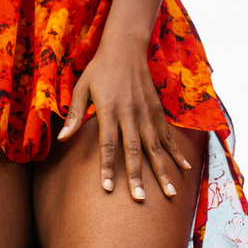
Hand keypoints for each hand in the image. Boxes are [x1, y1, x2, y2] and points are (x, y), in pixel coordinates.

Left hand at [59, 40, 193, 202]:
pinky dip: (176, 152)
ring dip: (163, 171)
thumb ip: (75, 115)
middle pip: (134, 150)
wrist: (126, 48)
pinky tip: (183, 168)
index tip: (108, 188)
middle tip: (141, 199)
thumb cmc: (99, 69)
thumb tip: (63, 138)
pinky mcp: (158, 111)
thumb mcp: (82, 88)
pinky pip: (168, 136)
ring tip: (170, 193)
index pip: (108, 144)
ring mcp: (147, 113)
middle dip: (138, 176)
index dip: (107, 167)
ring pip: (156, 147)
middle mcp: (130, 114)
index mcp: (110, 110)